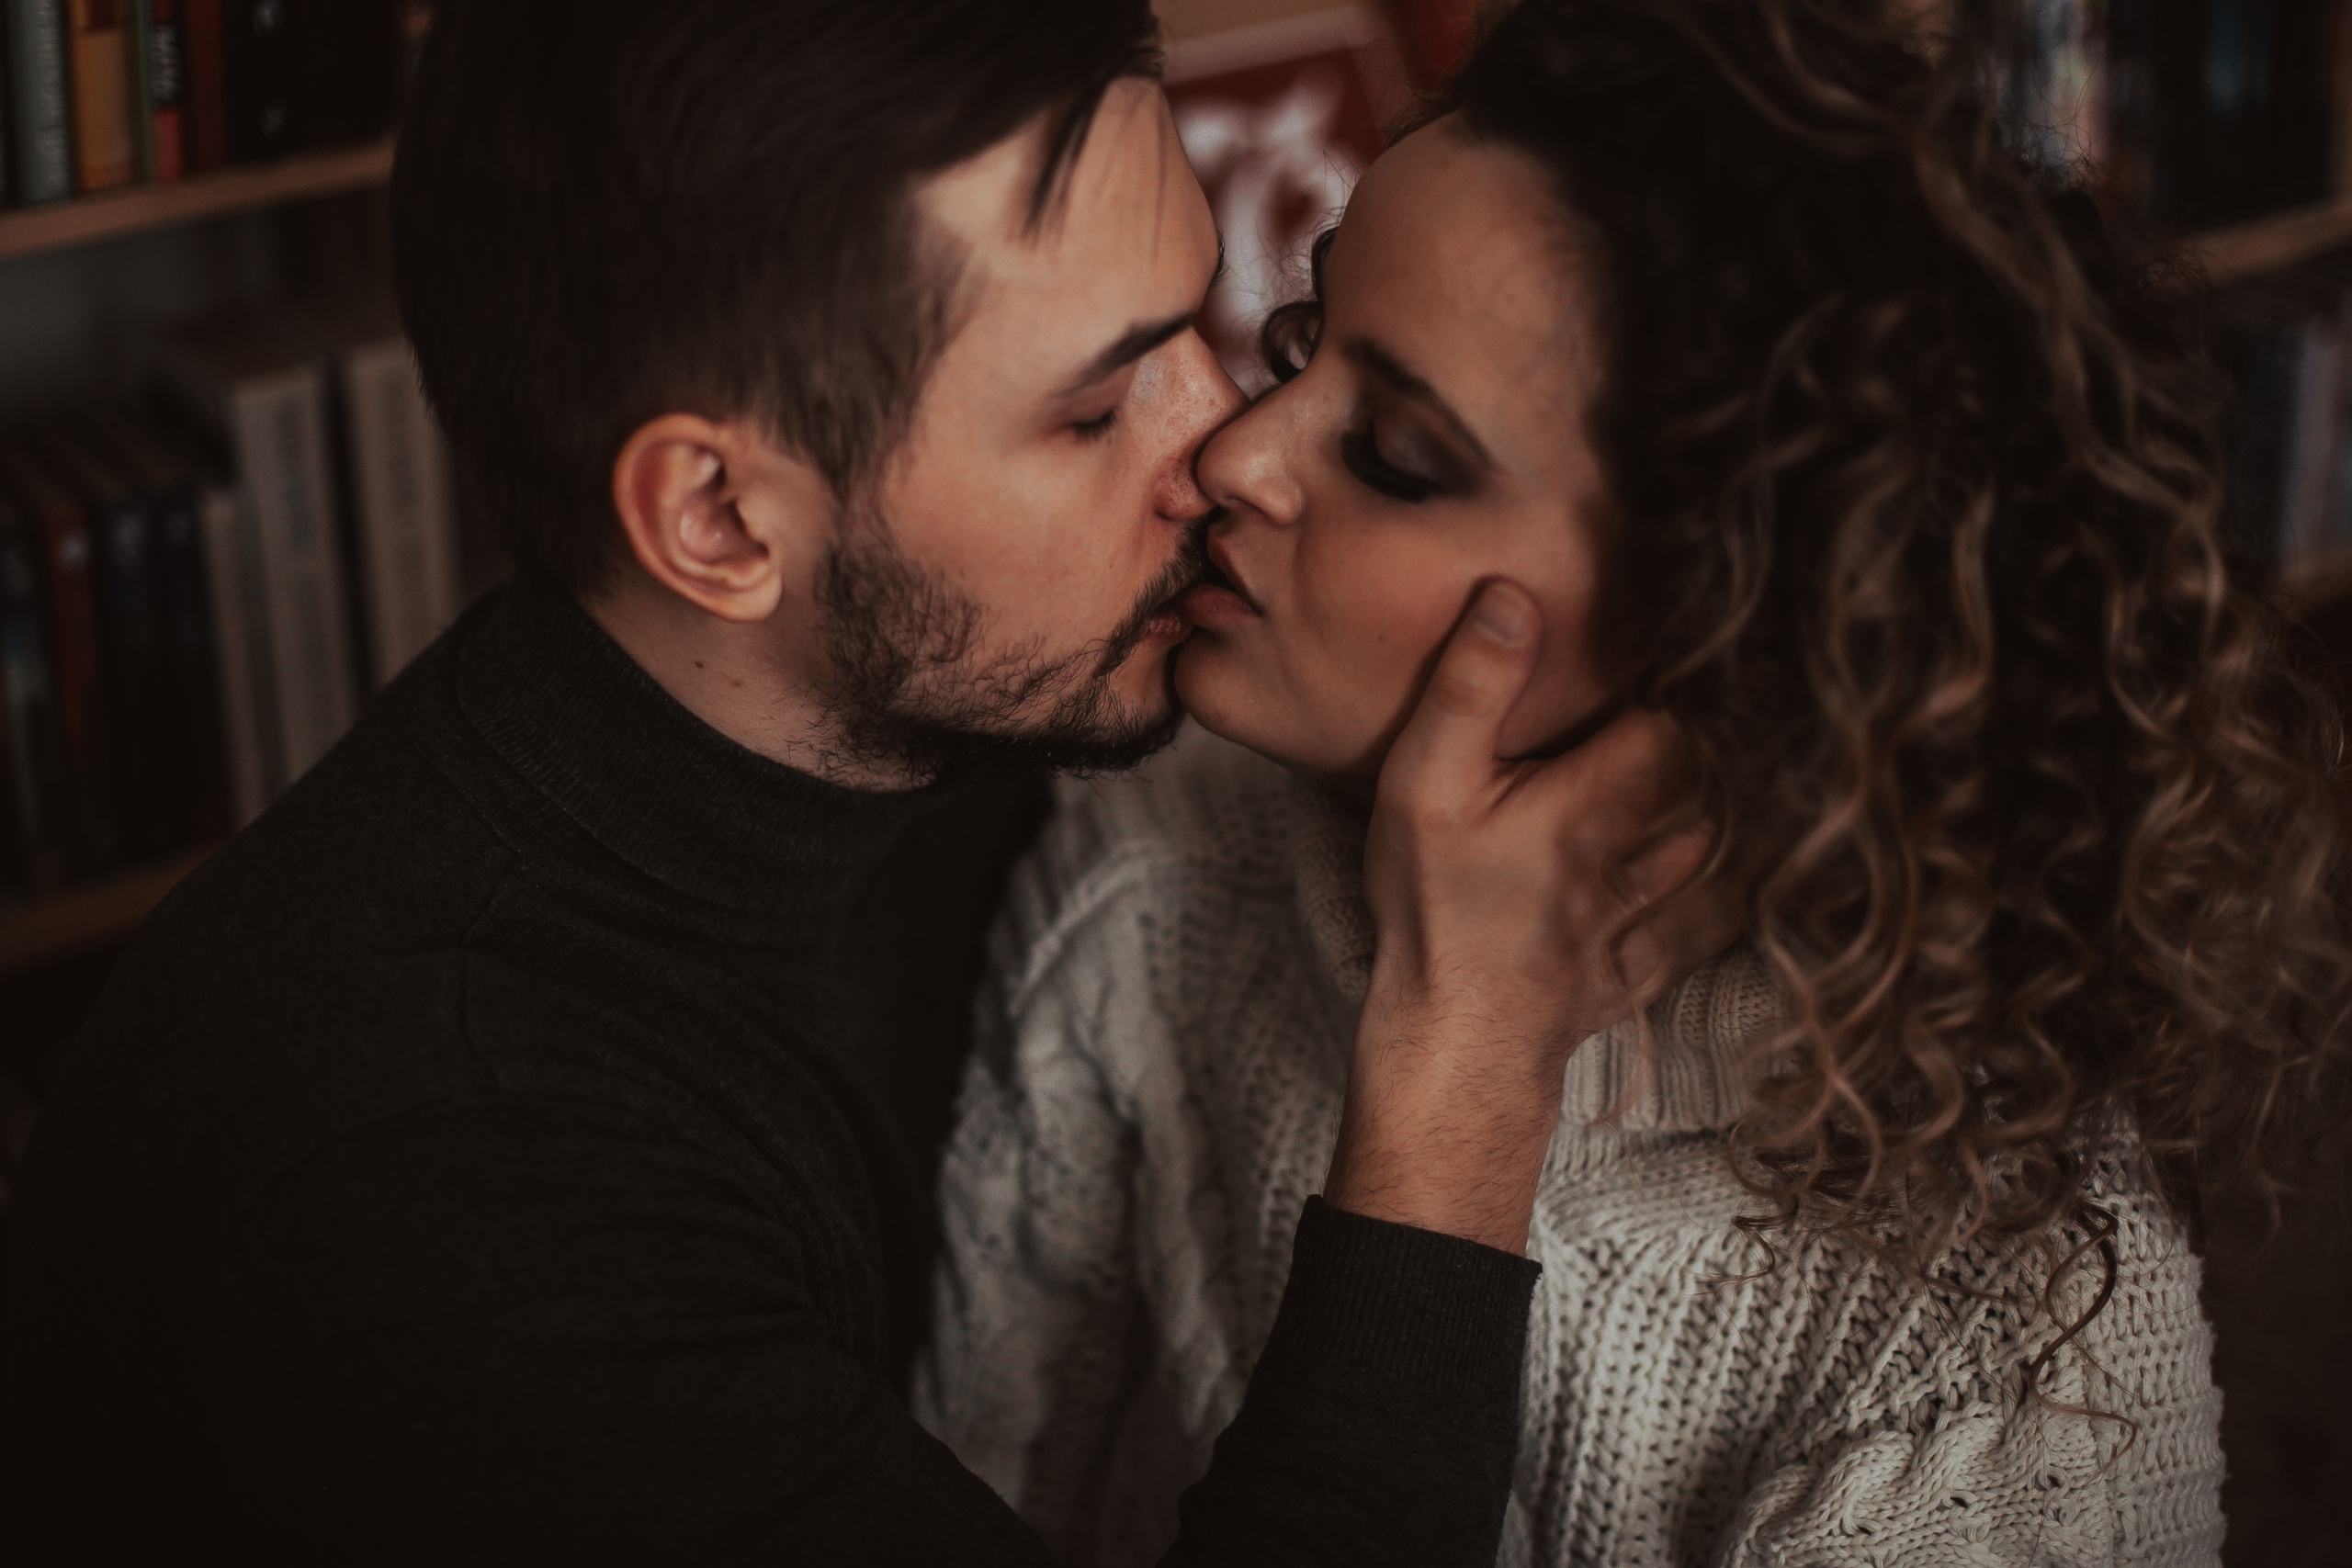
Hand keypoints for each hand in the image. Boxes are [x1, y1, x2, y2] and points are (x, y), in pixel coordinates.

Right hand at [1323, 580, 1744, 1251]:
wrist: (1453, 1045)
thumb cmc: (1431, 910)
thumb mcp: (1423, 786)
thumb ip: (1471, 691)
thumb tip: (1514, 595)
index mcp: (1594, 804)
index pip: (1682, 721)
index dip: (1680, 685)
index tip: (1668, 660)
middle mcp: (1646, 858)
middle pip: (1722, 776)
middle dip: (1715, 742)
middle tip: (1703, 703)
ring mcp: (1665, 915)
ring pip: (1736, 839)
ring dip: (1734, 803)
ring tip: (1716, 764)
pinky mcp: (1665, 962)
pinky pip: (1733, 910)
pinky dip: (1740, 874)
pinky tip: (1727, 848)